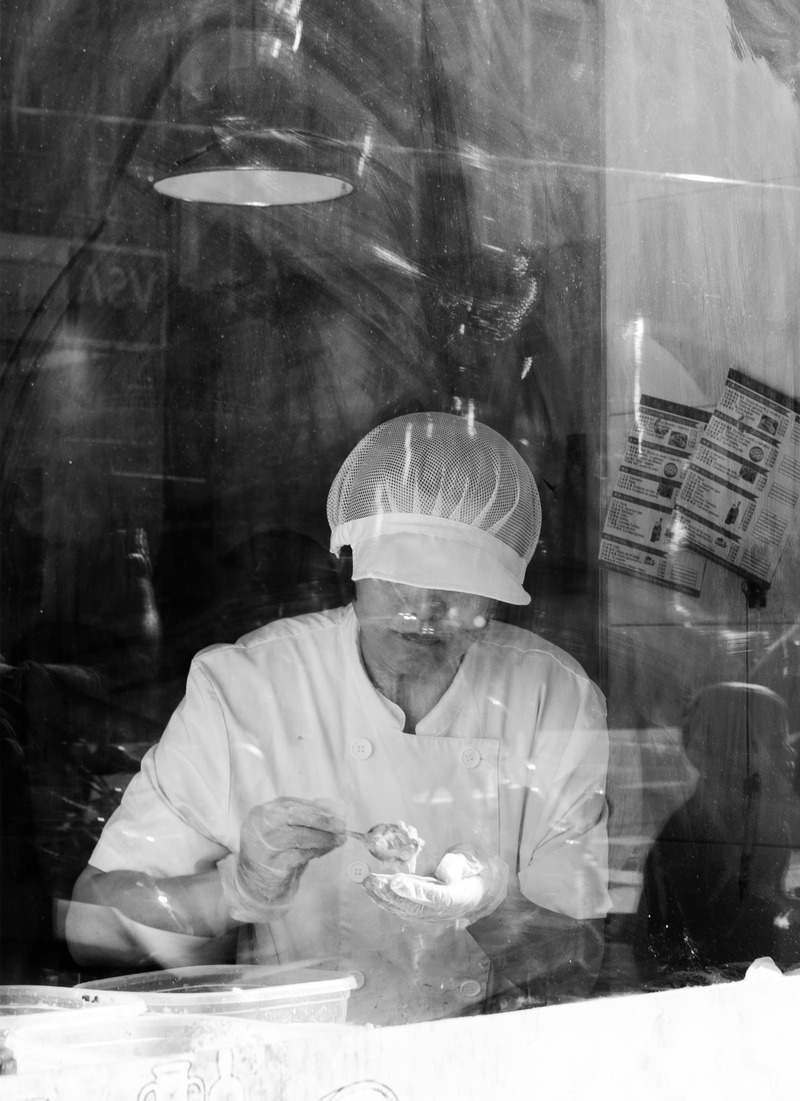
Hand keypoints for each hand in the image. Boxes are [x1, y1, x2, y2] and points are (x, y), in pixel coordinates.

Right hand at [221, 797, 344, 921]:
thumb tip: (336, 808)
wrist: (255, 885)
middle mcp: (260, 827)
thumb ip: (305, 818)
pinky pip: (302, 855)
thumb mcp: (284, 830)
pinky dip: (318, 851)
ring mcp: (265, 847)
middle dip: (322, 819)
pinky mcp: (274, 866)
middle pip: (295, 816)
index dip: (317, 808)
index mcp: (262, 813)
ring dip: (324, 837)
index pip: (292, 805)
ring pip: (300, 836)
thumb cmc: (274, 853)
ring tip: (339, 839)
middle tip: (342, 825)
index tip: (338, 812)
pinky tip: (327, 849)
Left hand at [362, 845, 507, 927]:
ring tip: (366, 882)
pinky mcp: (422, 913)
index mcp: (458, 897)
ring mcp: (431, 915)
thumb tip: (444, 873)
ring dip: (382, 896)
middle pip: (414, 906)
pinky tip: (373, 889)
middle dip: (390, 893)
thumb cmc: (472, 870)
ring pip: (404, 908)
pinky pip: (402, 908)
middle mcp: (443, 911)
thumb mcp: (471, 861)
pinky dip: (385, 899)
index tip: (395, 882)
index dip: (415, 891)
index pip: (435, 897)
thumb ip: (458, 865)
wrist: (477, 890)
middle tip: (371, 880)